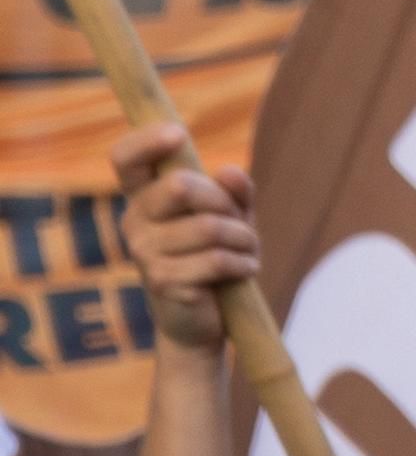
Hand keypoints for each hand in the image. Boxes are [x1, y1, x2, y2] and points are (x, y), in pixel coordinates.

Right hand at [113, 122, 258, 354]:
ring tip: (249, 251)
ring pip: (209, 227)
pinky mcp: (163, 281)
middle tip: (242, 224)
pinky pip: (216, 260)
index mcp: (143, 198)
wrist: (201, 321)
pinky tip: (246, 269)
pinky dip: (243, 263)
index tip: (178, 134)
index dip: (146, 140)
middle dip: (225, 202)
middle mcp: (134, 221)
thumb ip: (234, 193)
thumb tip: (229, 171)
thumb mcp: (229, 219)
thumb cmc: (214, 259)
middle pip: (181, 186)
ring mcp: (144, 252)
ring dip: (244, 239)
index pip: (125, 159)